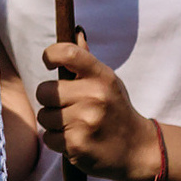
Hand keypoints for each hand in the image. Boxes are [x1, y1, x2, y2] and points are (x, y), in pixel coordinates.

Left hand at [35, 40, 160, 180]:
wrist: (137, 149)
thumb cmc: (116, 110)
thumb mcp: (108, 82)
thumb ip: (87, 61)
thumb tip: (75, 31)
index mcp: (102, 76)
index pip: (69, 53)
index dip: (50, 54)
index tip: (48, 62)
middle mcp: (95, 96)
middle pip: (44, 91)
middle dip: (49, 100)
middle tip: (66, 106)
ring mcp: (86, 121)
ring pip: (44, 116)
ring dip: (53, 122)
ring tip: (74, 124)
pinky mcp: (77, 145)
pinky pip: (48, 138)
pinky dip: (57, 141)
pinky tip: (75, 139)